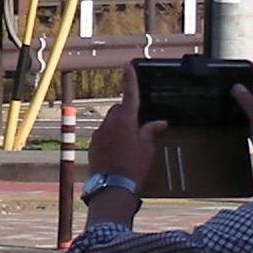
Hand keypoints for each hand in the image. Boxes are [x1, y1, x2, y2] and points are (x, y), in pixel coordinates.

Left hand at [88, 63, 167, 184]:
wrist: (112, 187)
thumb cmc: (134, 167)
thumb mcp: (147, 149)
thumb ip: (151, 132)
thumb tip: (160, 122)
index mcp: (125, 121)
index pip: (129, 95)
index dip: (129, 79)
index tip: (127, 65)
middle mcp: (109, 123)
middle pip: (119, 110)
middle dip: (128, 114)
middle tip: (139, 128)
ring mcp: (98, 134)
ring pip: (110, 123)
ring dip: (119, 128)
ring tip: (130, 146)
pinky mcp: (93, 145)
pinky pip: (103, 135)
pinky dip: (111, 138)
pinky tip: (119, 153)